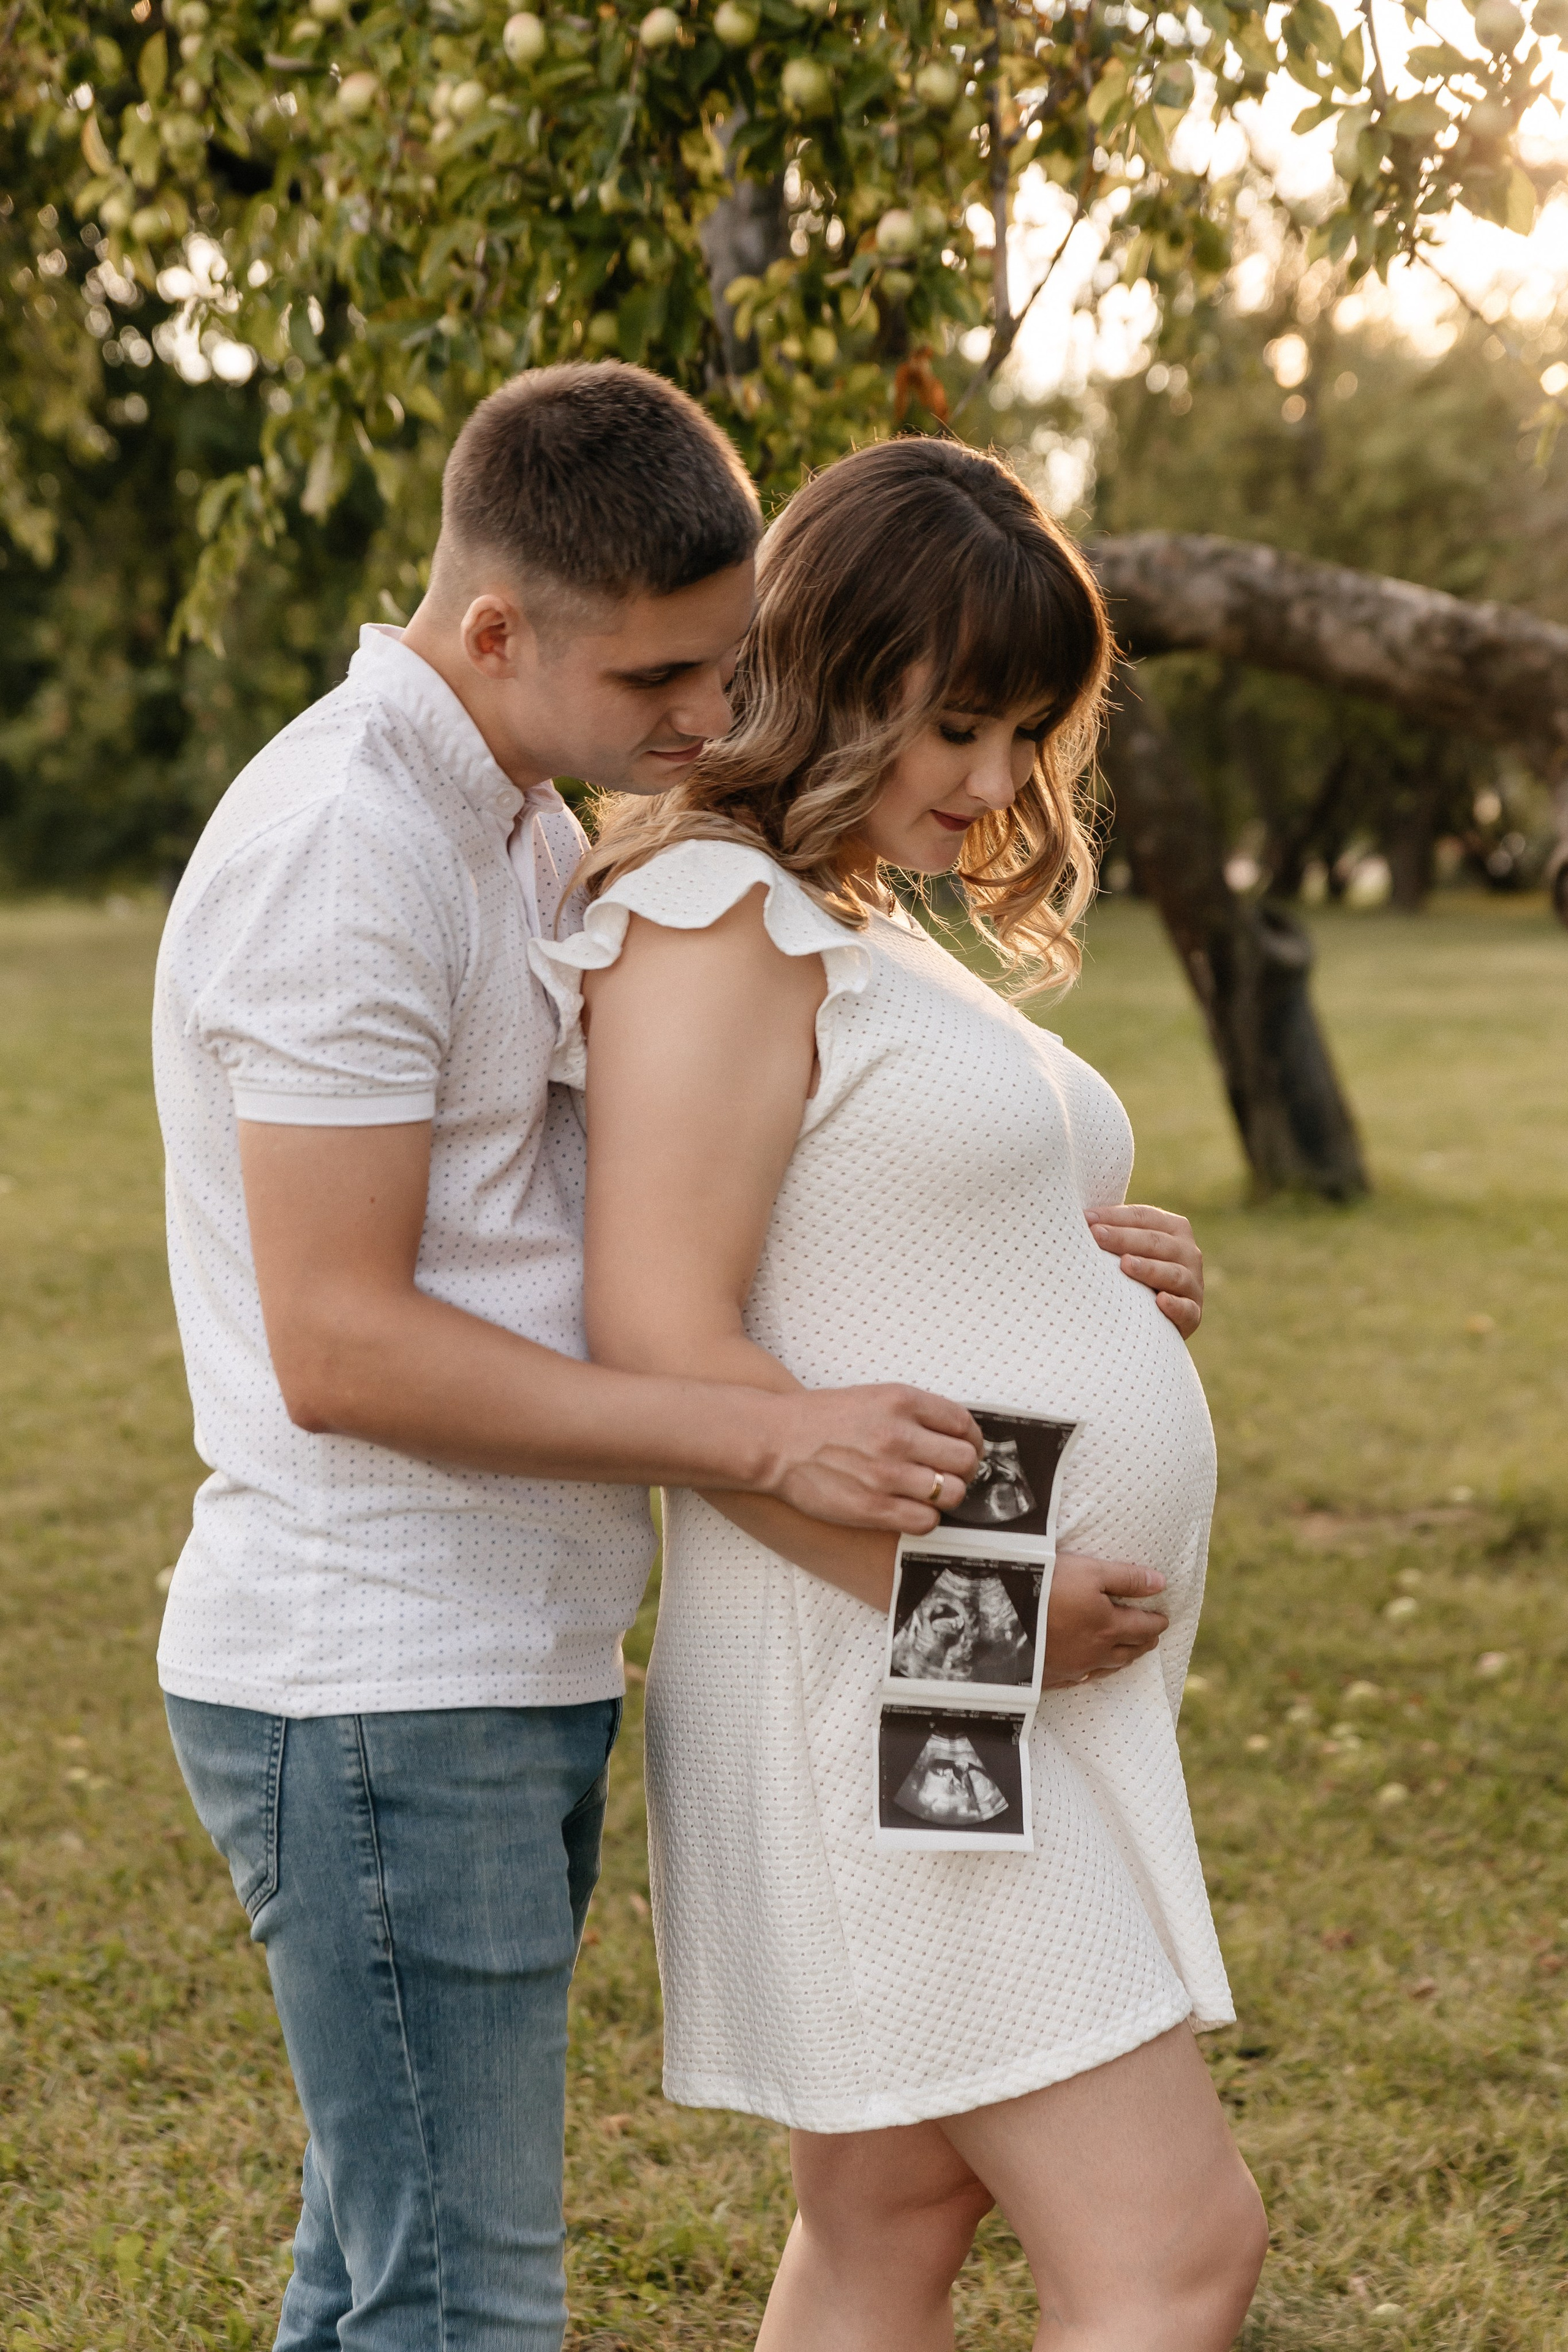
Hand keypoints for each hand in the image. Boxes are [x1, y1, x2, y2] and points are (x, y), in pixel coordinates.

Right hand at [765, 1386, 981, 1533]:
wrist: (774, 1442)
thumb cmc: (820, 1420)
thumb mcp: (873, 1397)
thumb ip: (914, 1413)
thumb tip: (956, 1435)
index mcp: (901, 1401)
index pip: (964, 1424)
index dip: (971, 1440)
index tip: (965, 1448)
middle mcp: (898, 1436)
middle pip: (965, 1461)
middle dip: (963, 1469)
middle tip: (948, 1473)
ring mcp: (887, 1474)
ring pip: (951, 1493)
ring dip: (945, 1496)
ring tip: (927, 1493)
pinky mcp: (873, 1508)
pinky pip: (926, 1521)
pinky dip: (925, 1518)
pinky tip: (909, 1508)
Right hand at [1040, 1552, 1168, 1686]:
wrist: (997, 1616)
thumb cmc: (1046, 1586)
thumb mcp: (1089, 1571)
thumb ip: (1127, 1578)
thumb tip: (1161, 1583)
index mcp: (1109, 1627)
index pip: (1143, 1627)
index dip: (1157, 1622)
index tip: (1164, 1619)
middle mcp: (1095, 1652)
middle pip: (1129, 1650)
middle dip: (1144, 1641)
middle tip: (1152, 1636)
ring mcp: (1072, 1667)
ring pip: (1107, 1667)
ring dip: (1123, 1658)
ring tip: (1129, 1652)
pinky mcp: (1050, 1676)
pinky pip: (1080, 1678)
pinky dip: (1093, 1672)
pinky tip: (1089, 1671)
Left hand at [1088, 1203, 1203, 1339]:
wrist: (1159, 1316)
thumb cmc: (1134, 1273)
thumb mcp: (1130, 1247)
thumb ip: (1114, 1231)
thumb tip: (1077, 1217)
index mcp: (1174, 1229)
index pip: (1144, 1217)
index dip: (1115, 1216)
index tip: (1085, 1219)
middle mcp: (1189, 1253)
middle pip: (1156, 1242)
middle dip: (1124, 1238)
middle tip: (1096, 1236)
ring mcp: (1193, 1284)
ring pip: (1173, 1273)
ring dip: (1149, 1268)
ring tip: (1125, 1264)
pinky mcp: (1194, 1314)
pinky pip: (1187, 1309)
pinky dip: (1175, 1305)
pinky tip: (1160, 1301)